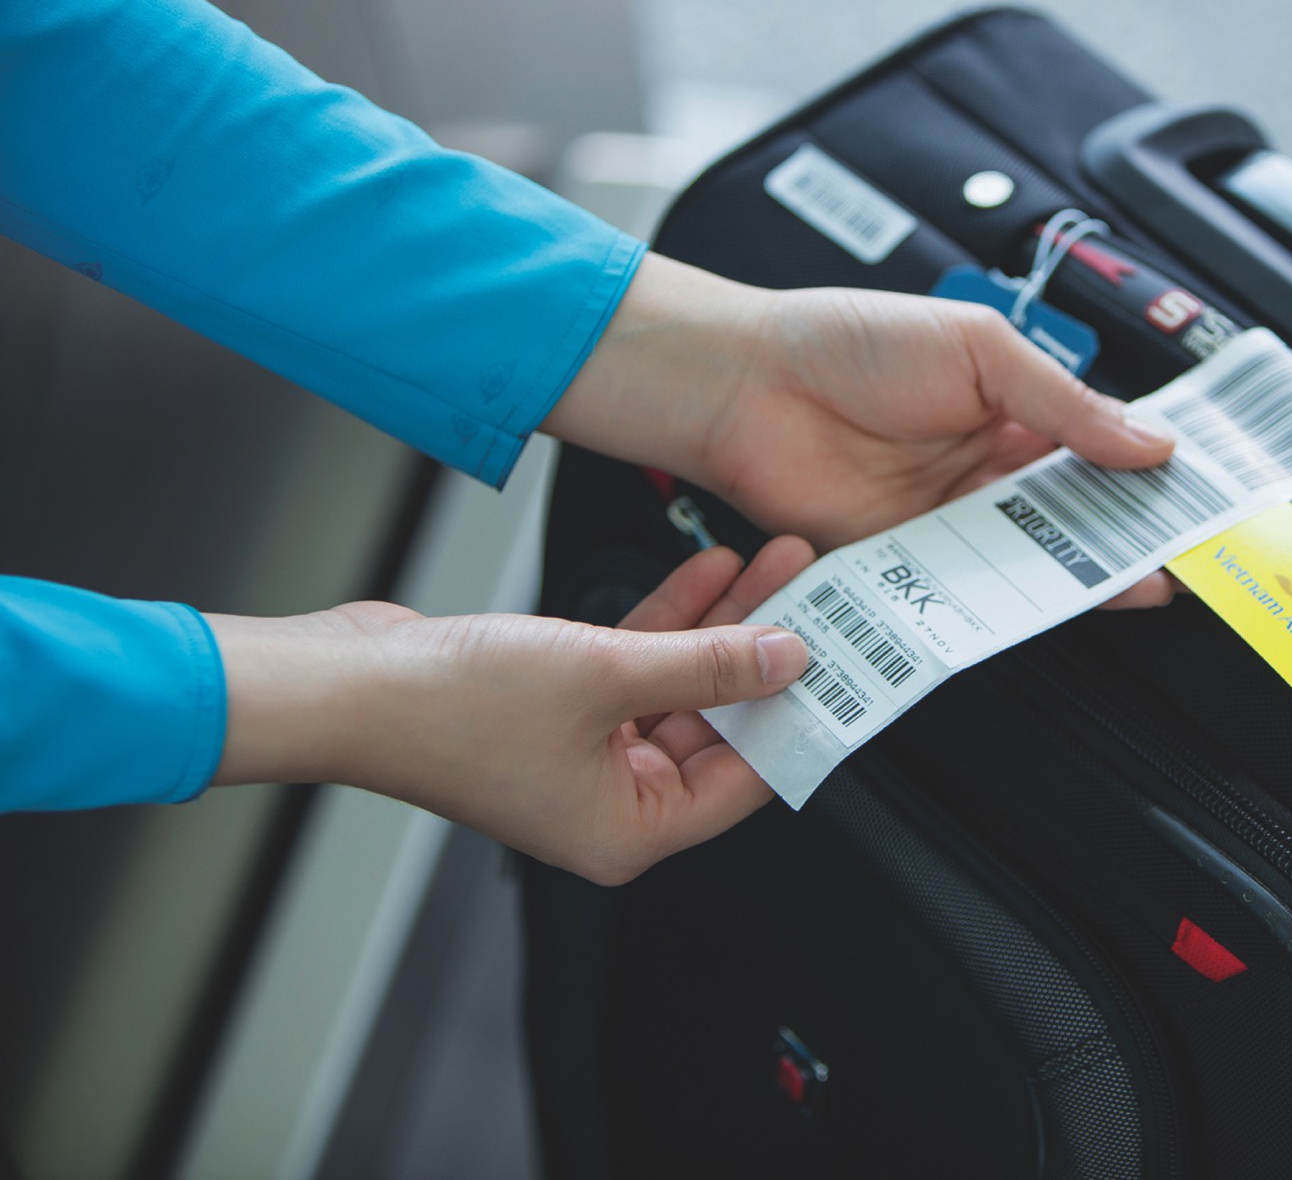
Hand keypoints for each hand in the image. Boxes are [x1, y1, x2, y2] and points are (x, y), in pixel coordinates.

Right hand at [206, 537, 816, 883]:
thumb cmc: (446, 708)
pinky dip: (672, 621)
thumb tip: (785, 659)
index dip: (795, 715)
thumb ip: (704, 665)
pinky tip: (712, 572)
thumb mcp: (603, 674)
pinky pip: (639, 666)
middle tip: (814, 595)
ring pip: (683, 685)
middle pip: (719, 726)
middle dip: (763, 654)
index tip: (841, 664)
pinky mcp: (562, 707)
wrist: (345, 682)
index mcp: (629, 831)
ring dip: (724, 626)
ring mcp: (586, 755)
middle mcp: (612, 803)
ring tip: (778, 565)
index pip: (745, 778)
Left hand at [543, 255, 1179, 606]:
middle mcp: (986, 468)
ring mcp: (947, 518)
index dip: (1148, 471)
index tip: (1202, 494)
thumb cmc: (849, 342)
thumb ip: (1064, 403)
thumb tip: (1150, 440)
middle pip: (1074, 512)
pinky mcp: (906, 562)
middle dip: (1130, 531)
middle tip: (1189, 549)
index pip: (1099, 445)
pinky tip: (1052, 605)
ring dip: (1084, 571)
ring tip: (1145, 582)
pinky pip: (968, 590)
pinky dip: (1009, 601)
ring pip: (1031, 557)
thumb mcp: (978, 349)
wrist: (745, 385)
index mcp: (1012, 404)